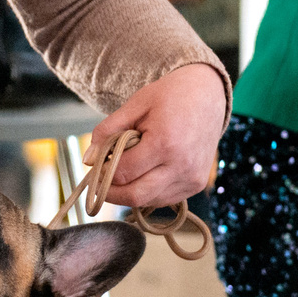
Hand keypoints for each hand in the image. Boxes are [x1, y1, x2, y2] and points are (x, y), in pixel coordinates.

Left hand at [88, 62, 226, 209]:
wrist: (209, 95)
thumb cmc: (171, 96)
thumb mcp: (135, 104)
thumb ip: (108, 131)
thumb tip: (88, 160)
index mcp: (165, 143)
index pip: (123, 172)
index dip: (102, 173)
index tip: (92, 168)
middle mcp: (181, 166)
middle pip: (135, 196)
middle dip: (111, 192)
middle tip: (97, 181)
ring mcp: (191, 178)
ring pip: (148, 201)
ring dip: (129, 192)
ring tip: (122, 171)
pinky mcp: (196, 184)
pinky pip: (163, 199)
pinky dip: (147, 192)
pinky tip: (142, 174)